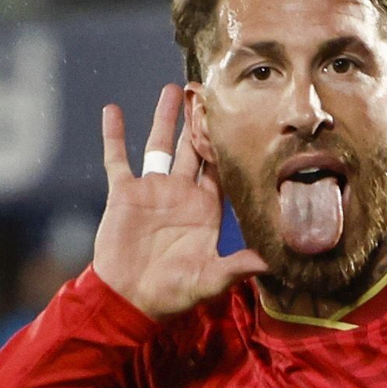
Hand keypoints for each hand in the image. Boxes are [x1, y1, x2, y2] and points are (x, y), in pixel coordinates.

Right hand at [94, 84, 267, 319]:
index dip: (229, 146)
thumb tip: (273, 262)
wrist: (130, 298)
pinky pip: (117, 158)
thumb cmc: (173, 293)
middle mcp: (181, 194)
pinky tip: (113, 110)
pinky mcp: (124, 193)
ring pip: (161, 146)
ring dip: (166, 118)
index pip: (222, 170)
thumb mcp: (211, 279)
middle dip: (201, 122)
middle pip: (194, 149)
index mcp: (206, 209)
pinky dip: (114, 135)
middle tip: (210, 92)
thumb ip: (239, 265)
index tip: (243, 118)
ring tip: (175, 89)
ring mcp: (152, 191)